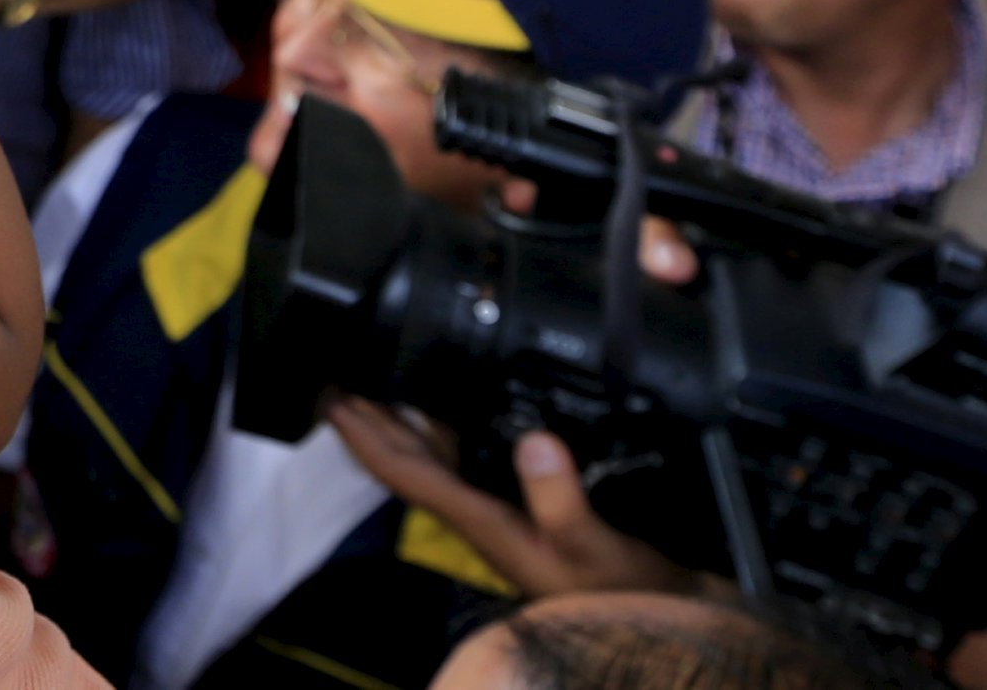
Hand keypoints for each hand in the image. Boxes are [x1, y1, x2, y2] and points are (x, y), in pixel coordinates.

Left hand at [323, 403, 694, 600]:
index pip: (403, 472)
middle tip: (343, 370)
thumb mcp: (592, 547)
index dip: (363, 435)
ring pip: (437, 455)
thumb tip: (532, 442)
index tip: (331, 396)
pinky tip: (459, 399)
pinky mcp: (526, 502)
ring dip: (407, 418)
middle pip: (408, 458)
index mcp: (479, 519)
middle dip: (372, 416)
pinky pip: (472, 456)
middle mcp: (479, 510)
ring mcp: (500, 507)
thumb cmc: (620, 591)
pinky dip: (455, 425)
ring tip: (385, 374)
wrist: (656, 614)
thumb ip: (561, 500)